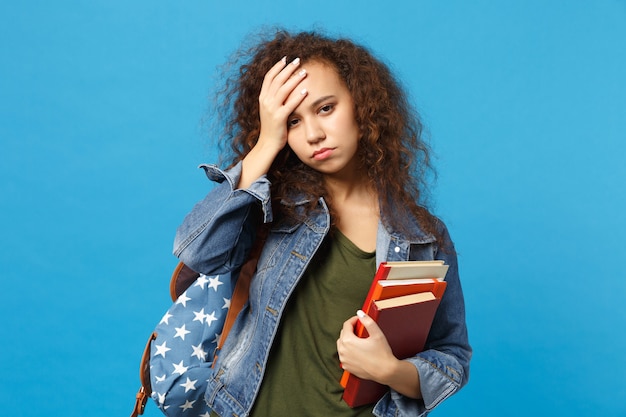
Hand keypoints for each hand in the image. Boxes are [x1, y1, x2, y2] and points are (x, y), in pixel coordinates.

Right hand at [237, 57, 307, 188]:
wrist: (267, 144)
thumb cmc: (272, 128)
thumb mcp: (270, 110)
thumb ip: (275, 99)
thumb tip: (285, 87)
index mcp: (263, 98)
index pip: (269, 77)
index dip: (277, 67)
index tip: (285, 59)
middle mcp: (265, 101)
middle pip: (277, 80)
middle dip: (288, 69)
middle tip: (298, 60)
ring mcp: (271, 109)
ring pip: (283, 89)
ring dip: (294, 79)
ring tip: (304, 72)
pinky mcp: (279, 118)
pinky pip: (290, 104)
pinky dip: (298, 96)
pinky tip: (306, 91)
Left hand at [337, 310, 397, 383]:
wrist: (385, 372)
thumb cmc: (382, 354)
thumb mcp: (376, 333)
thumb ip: (367, 321)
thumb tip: (360, 313)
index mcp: (348, 341)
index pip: (346, 325)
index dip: (354, 320)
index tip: (359, 320)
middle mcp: (343, 351)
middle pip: (343, 334)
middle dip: (351, 330)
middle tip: (361, 329)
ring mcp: (344, 360)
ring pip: (342, 345)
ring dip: (348, 340)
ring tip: (360, 340)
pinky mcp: (347, 367)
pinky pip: (344, 355)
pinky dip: (348, 351)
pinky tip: (358, 351)